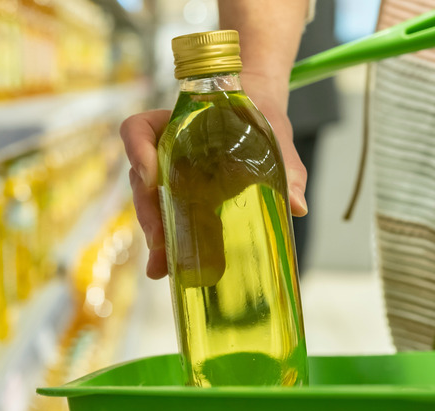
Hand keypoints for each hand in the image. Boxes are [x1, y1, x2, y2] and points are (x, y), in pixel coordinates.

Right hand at [120, 82, 307, 279]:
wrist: (261, 118)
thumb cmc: (260, 119)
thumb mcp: (275, 134)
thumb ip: (287, 164)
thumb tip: (298, 205)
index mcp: (177, 122)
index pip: (138, 130)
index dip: (137, 151)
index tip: (150, 176)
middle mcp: (165, 150)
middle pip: (141, 178)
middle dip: (149, 212)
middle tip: (160, 240)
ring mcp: (170, 176)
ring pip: (151, 204)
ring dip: (155, 234)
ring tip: (163, 265)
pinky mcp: (182, 199)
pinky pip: (168, 219)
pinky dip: (170, 244)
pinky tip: (172, 268)